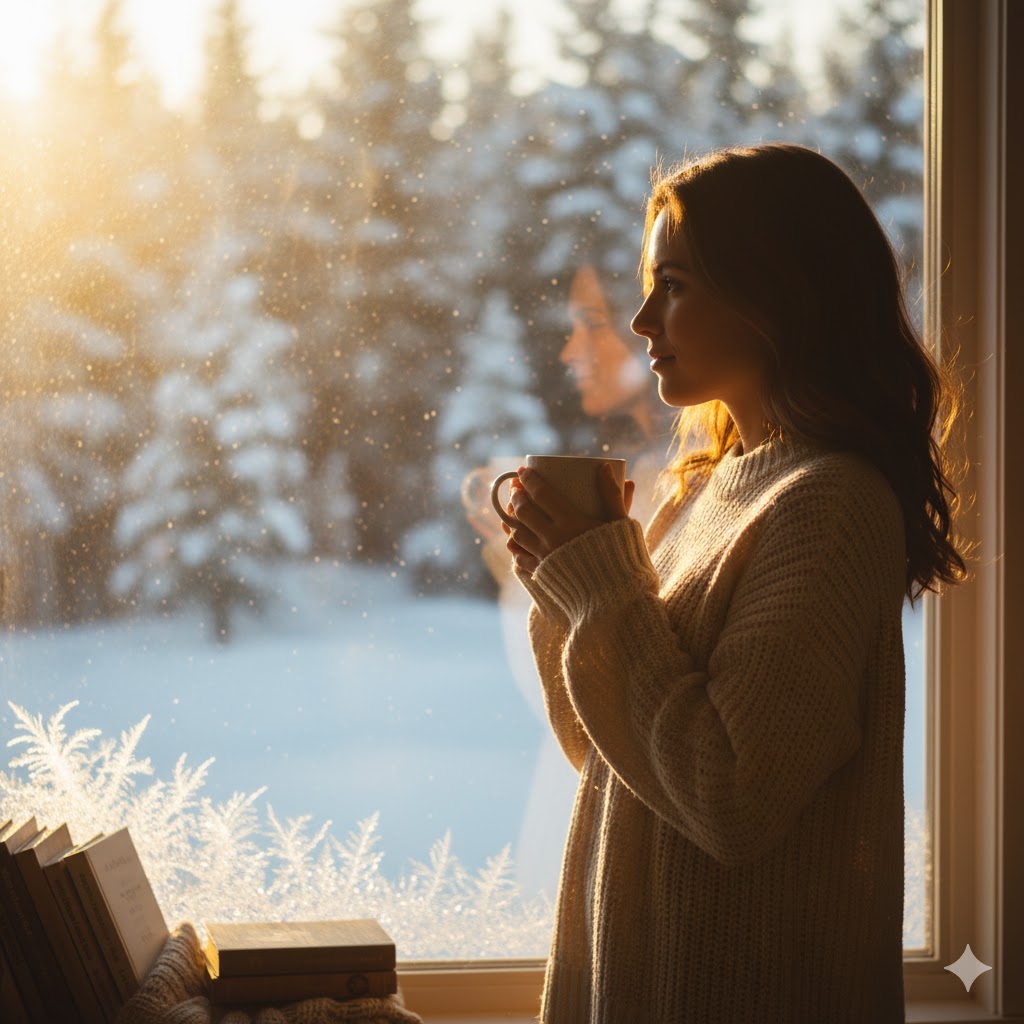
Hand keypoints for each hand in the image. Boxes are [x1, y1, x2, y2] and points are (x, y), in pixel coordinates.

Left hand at [504, 464, 634, 573]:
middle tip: (516, 488)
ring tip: (512, 512)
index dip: (529, 479)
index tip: (523, 470)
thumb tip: (606, 467)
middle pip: (524, 511)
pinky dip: (515, 546)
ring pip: (517, 533)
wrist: (616, 599)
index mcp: (571, 522)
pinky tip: (515, 540)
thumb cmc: (622, 557)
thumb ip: (612, 494)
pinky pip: (520, 557)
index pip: (542, 494)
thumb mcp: (620, 523)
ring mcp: (545, 557)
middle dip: (516, 496)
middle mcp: (553, 538)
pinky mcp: (543, 574)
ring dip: (511, 520)